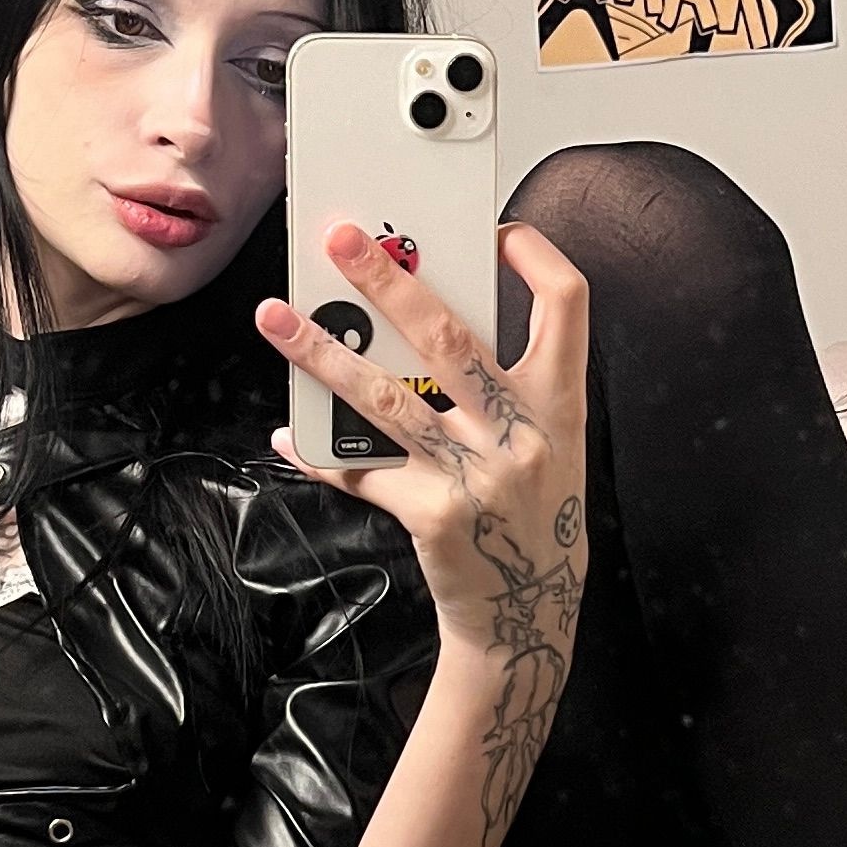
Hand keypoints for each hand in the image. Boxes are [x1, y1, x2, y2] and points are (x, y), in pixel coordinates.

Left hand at [257, 221, 588, 846]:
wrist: (528, 617)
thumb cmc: (530, 520)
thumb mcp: (544, 447)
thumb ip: (502, 389)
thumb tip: (421, 323)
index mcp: (561, 405)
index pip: (568, 306)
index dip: (536, 258)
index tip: (494, 230)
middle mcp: (525, 434)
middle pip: (452, 336)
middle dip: (390, 280)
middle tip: (343, 239)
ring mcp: (480, 476)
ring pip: (390, 397)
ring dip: (325, 352)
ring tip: (278, 317)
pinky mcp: (435, 515)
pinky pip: (364, 472)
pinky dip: (322, 454)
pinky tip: (291, 435)